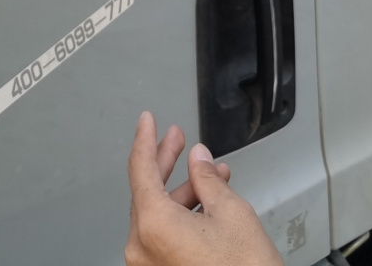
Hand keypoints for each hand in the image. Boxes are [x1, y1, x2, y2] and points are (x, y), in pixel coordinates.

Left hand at [126, 112, 281, 265]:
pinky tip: (206, 203)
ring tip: (210, 175)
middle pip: (147, 191)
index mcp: (152, 226)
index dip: (145, 138)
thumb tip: (197, 160)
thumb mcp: (231, 212)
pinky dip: (182, 215)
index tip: (147, 121)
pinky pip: (164, 235)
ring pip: (158, 214)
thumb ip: (207, 178)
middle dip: (167, 162)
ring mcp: (150, 265)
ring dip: (182, 191)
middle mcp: (142, 248)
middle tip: (176, 138)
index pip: (140, 168)